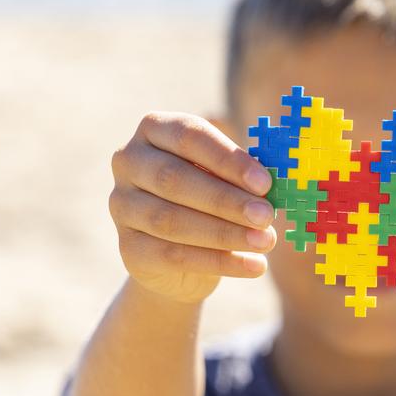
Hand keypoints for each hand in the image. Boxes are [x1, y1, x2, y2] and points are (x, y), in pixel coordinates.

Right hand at [109, 112, 275, 302]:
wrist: (179, 254)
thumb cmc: (210, 197)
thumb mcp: (226, 175)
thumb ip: (242, 172)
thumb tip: (274, 182)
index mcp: (155, 129)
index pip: (188, 136)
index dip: (228, 159)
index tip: (265, 183)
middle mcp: (128, 162)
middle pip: (174, 179)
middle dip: (225, 200)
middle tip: (266, 215)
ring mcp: (121, 205)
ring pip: (171, 220)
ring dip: (225, 233)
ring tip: (265, 241)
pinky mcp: (128, 247)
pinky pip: (172, 255)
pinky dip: (219, 262)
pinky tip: (253, 266)